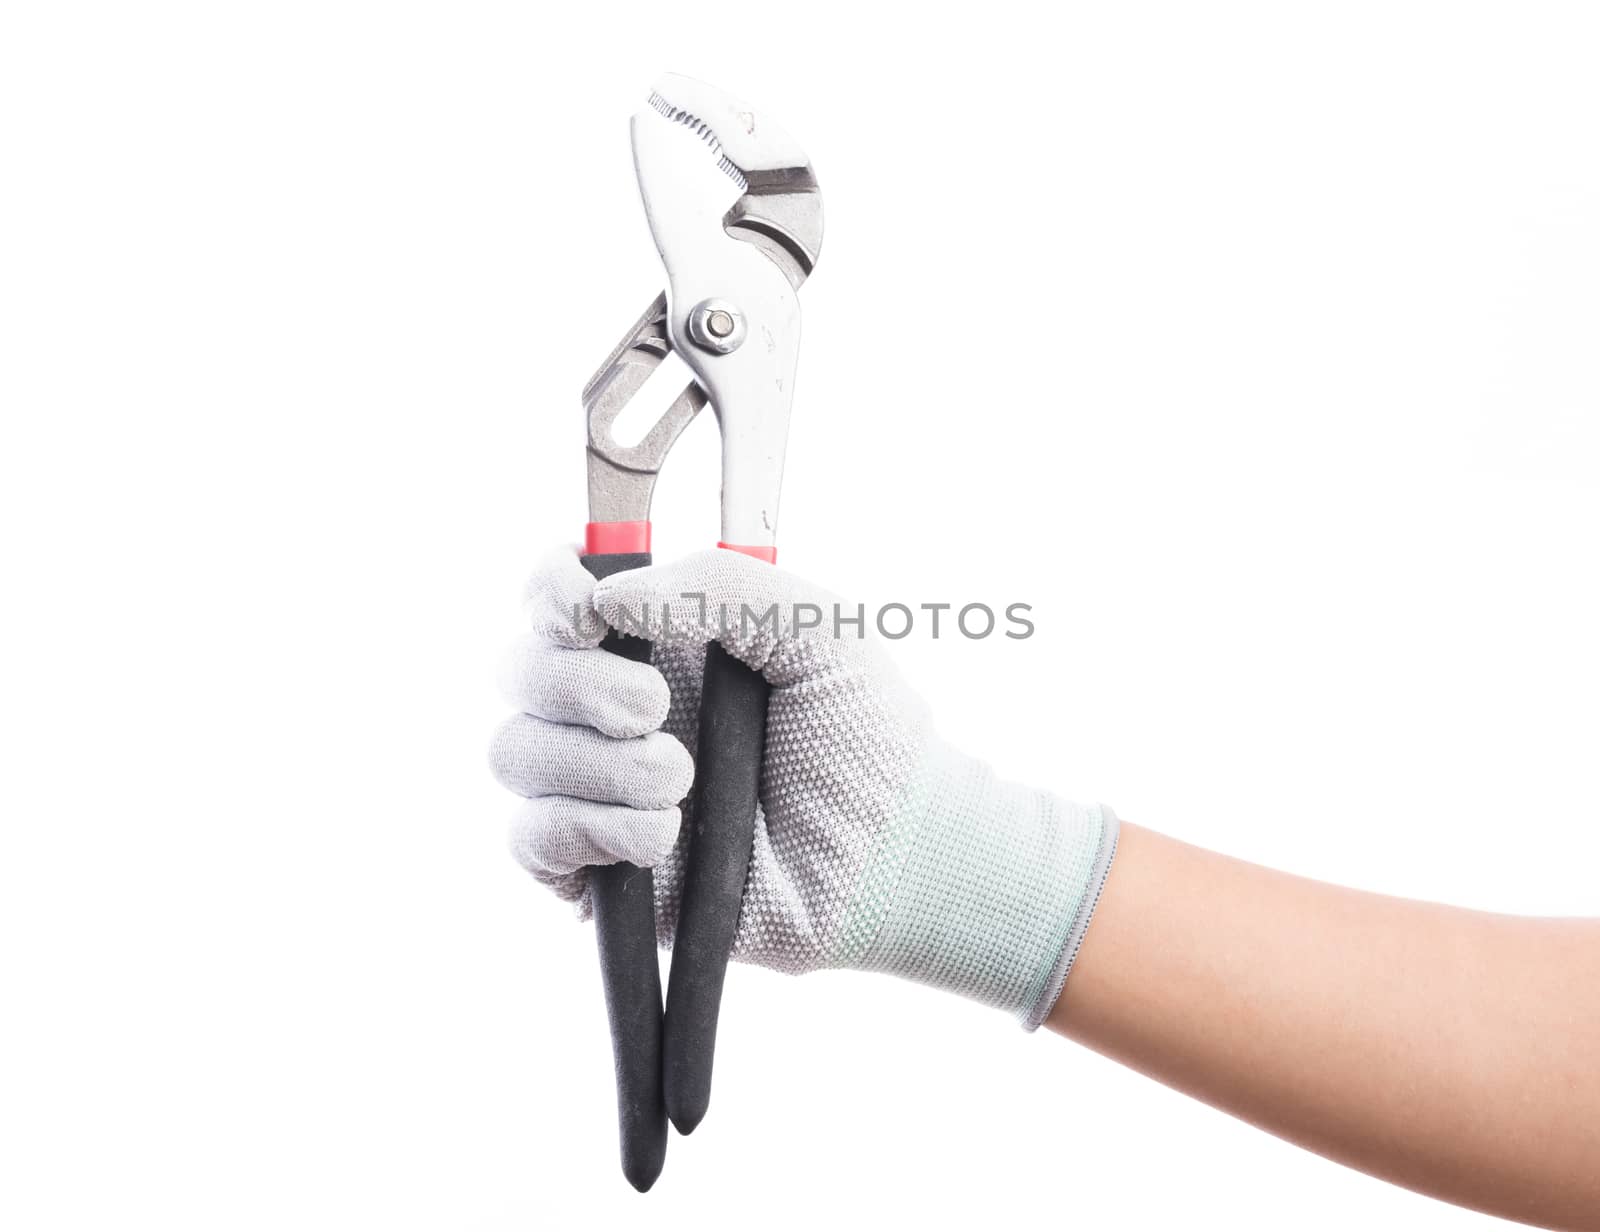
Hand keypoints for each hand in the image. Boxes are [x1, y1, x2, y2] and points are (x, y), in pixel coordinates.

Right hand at [490, 547, 1116, 1025]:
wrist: (892, 852)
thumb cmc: (862, 734)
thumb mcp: (815, 627)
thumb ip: (719, 585)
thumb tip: (610, 593)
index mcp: (657, 640)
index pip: (554, 596)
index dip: (550, 594)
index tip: (586, 611)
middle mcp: (612, 707)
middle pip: (519, 671)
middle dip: (575, 684)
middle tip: (654, 708)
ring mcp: (598, 788)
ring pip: (516, 753)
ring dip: (596, 765)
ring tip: (681, 780)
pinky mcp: (598, 869)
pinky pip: (532, 839)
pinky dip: (591, 830)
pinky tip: (662, 836)